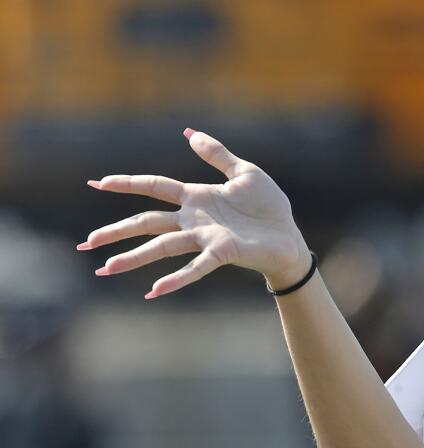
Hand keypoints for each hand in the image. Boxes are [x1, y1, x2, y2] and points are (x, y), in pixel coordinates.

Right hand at [79, 129, 310, 298]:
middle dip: (115, 231)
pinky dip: (175, 279)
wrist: (290, 236)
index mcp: (197, 197)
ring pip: (161, 247)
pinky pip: (195, 267)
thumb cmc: (269, 207)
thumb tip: (189, 133)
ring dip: (133, 258)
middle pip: (146, 223)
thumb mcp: (245, 172)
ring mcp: (205, 238)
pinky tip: (153, 291)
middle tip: (85, 244)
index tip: (97, 183)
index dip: (127, 184)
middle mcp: (194, 220)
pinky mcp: (222, 253)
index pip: (154, 187)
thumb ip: (216, 153)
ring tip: (106, 270)